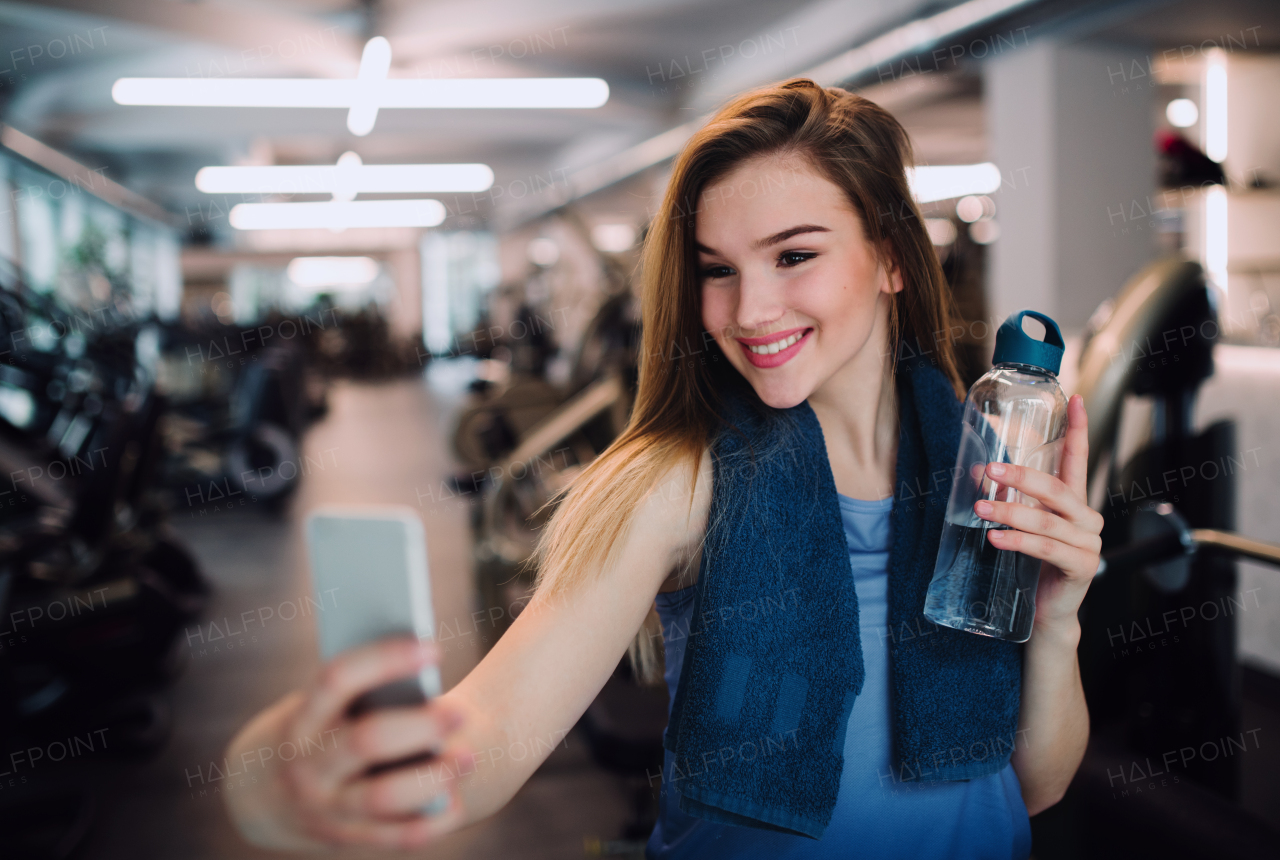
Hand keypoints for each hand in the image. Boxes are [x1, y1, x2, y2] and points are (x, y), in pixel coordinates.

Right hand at [273, 636, 472, 848]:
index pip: (337, 680)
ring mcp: (324, 808)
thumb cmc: (311, 730)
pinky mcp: (344, 838)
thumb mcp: (316, 707)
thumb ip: (360, 694)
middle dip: (419, 726)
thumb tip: (423, 671)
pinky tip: (457, 801)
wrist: (258, 797)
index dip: (385, 659)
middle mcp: (307, 766)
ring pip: (383, 797)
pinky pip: (393, 837)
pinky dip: (430, 822)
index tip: (432, 648)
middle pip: (367, 741)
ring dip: (431, 778)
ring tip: (468, 758)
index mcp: (299, 719)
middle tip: (460, 714)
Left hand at [973, 394, 1102, 633]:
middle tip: (990, 471)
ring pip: (1048, 522)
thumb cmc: (1031, 563)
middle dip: (1022, 478)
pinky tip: (996, 539)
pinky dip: (1019, 543)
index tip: (1074, 399)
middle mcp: (1086, 519)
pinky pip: (1047, 550)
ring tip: (980, 511)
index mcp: (1073, 502)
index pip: (1078, 459)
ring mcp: (1088, 544)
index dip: (1078, 429)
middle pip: (1057, 490)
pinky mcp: (1082, 568)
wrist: (1046, 611)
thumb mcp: (1021, 524)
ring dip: (1011, 513)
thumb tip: (976, 471)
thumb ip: (1009, 498)